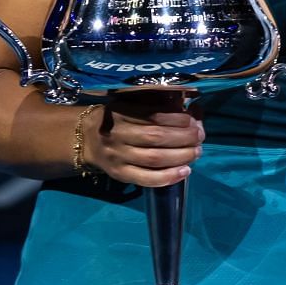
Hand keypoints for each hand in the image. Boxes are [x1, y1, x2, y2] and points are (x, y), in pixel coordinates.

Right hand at [79, 92, 205, 186]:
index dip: (180, 119)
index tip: (195, 119)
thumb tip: (194, 110)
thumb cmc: (118, 119)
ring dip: (182, 156)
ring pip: (155, 159)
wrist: (86, 139)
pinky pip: (146, 179)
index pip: (155, 116)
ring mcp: (118, 157)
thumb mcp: (131, 105)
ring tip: (197, 152)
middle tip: (200, 136)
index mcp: (122, 113)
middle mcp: (119, 135)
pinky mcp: (120, 174)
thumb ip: (158, 106)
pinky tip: (185, 171)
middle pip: (157, 137)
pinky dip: (169, 177)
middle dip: (185, 137)